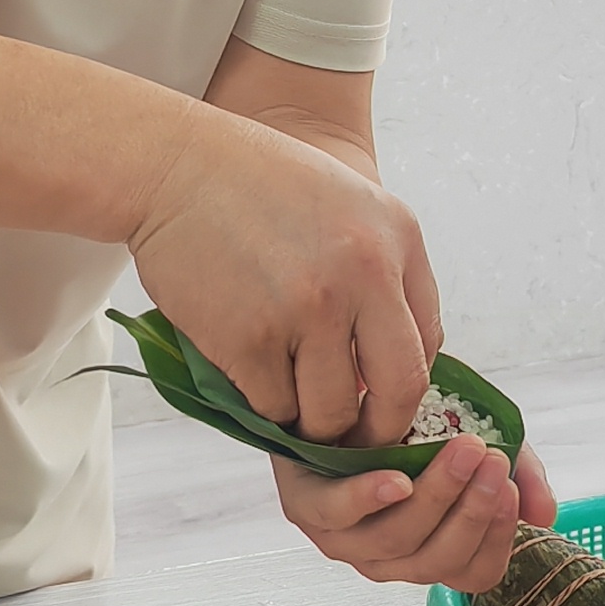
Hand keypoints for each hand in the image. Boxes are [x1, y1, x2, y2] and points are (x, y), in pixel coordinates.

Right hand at [128, 106, 442, 445]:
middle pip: (400, 390)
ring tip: (289, 400)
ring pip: (331, 412)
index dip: (404, 385)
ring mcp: (308, 309)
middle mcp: (365, 274)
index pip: (429, 343)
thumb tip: (385, 368)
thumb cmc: (259, 185)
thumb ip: (380, 275)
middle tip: (352, 438)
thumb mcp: (349, 205)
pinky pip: (273, 407)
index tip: (381, 400)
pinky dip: (263, 406)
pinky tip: (250, 375)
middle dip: (377, 430)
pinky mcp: (250, 338)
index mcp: (398, 239)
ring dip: (312, 422)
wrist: (175, 166)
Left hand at [276, 440, 557, 593]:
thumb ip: (520, 475)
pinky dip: (368, 499)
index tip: (510, 488)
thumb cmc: (419, 425)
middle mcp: (392, 558)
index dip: (497, 538)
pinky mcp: (307, 509)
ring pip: (395, 541)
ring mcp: (347, 540)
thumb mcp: (482, 443)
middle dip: (471, 511)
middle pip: (436, 560)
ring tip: (461, 451)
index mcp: (435, 550)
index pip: (476, 572)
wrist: (359, 386)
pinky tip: (396, 479)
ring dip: (435, 496)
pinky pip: (336, 516)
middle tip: (490, 461)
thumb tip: (544, 514)